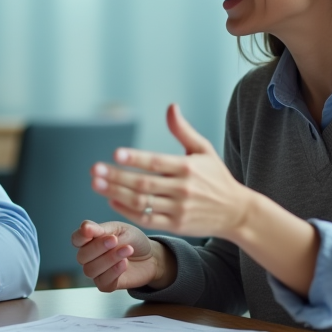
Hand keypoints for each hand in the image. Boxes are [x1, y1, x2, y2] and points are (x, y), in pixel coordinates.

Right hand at [70, 220, 173, 291]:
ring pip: (91, 270)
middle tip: (115, 240)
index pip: (76, 239)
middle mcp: (90, 257)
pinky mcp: (106, 284)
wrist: (151, 257)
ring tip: (127, 250)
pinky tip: (124, 264)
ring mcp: (97, 272)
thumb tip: (85, 227)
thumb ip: (103, 230)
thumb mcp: (121, 229)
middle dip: (98, 247)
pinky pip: (103, 282)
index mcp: (90, 240)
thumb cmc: (133, 240)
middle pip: (82, 256)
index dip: (81, 236)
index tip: (90, 230)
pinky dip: (114, 272)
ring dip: (109, 259)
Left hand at [90, 104, 255, 238]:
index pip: (157, 162)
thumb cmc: (217, 177)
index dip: (135, 159)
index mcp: (188, 168)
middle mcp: (183, 189)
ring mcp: (178, 209)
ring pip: (142, 202)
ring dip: (116, 193)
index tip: (115, 154)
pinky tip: (111, 201)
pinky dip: (127, 211)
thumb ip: (183, 130)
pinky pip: (147, 219)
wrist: (236, 212)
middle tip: (95, 170)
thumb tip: (170, 106)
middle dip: (117, 177)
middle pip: (144, 183)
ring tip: (96, 184)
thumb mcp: (204, 150)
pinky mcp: (176, 225)